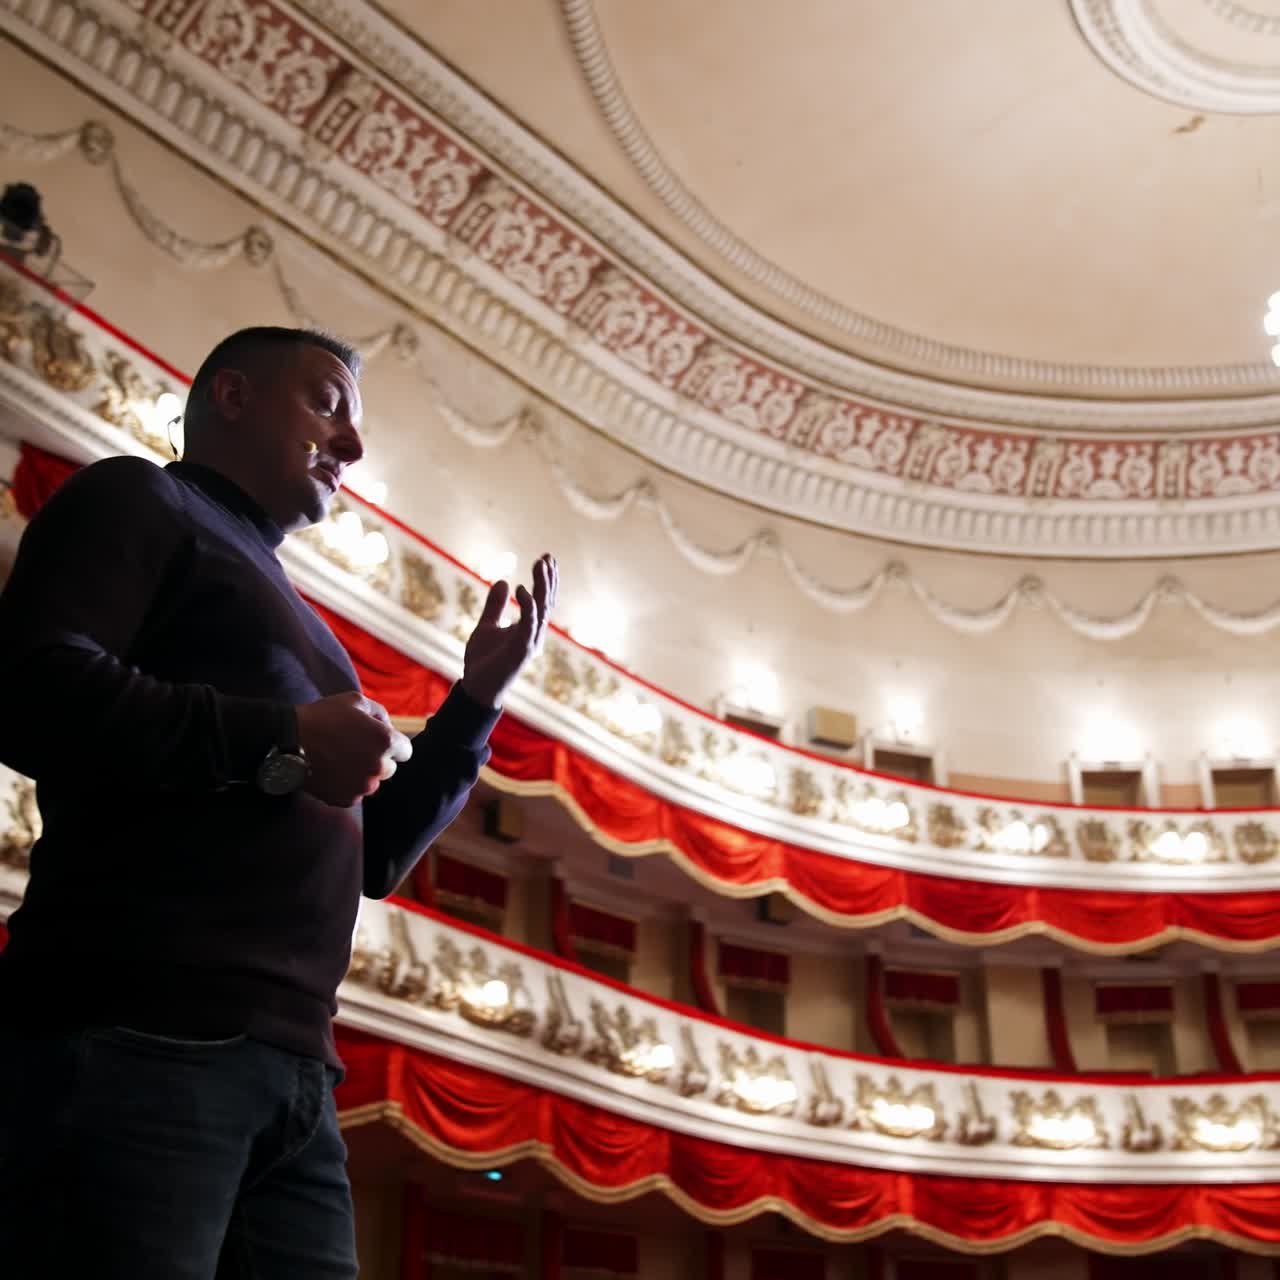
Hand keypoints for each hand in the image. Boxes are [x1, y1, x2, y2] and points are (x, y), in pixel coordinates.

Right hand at [295, 692, 412, 806]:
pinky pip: (355, 794)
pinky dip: (346, 785)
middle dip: (377, 760)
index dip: (393, 745)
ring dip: (362, 774)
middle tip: (354, 749)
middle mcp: (379, 767)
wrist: (288, 740)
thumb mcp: (355, 701)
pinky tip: (332, 771)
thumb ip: (379, 713)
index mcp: (386, 742)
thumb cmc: (322, 717)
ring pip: (372, 782)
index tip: (377, 742)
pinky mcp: (346, 799)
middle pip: (390, 768)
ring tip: (340, 759)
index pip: (405, 751)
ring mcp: (363, 786)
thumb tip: (389, 726)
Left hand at [461, 553, 557, 708]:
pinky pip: (529, 624)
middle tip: (547, 557)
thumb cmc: (483, 660)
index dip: (545, 581)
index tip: (545, 559)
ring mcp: (530, 641)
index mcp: (528, 628)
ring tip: (540, 564)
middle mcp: (534, 634)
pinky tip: (522, 589)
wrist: (476, 687)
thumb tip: (502, 581)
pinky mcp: (522, 649)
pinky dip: (528, 606)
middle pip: (546, 601)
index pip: (541, 600)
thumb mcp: (486, 626)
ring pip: (542, 609)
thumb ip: (495, 606)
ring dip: (543, 586)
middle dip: (548, 579)